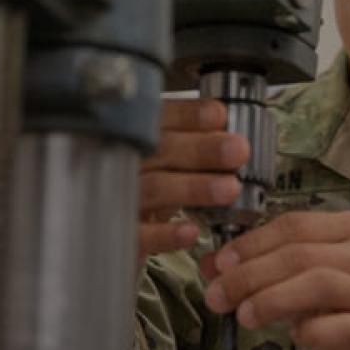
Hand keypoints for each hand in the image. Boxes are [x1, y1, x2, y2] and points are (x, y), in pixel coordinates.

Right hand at [137, 99, 249, 271]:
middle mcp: (127, 163)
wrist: (111, 230)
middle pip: (159, 150)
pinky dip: (165, 234)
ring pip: (154, 188)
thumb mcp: (170, 159)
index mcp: (140, 137)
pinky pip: (140, 234)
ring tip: (229, 189)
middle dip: (202, 149)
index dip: (188, 115)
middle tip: (238, 150)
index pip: (160, 117)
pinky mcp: (122, 235)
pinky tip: (191, 231)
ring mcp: (120, 197)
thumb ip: (195, 144)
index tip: (218, 115)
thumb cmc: (152, 186)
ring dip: (193, 187)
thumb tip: (235, 139)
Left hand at [199, 211, 349, 349]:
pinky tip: (292, 336)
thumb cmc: (333, 296)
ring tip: (243, 315)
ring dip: (270, 299)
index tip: (220, 263)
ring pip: (315, 284)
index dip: (253, 243)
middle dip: (251, 275)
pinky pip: (329, 326)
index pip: (295, 225)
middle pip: (301, 255)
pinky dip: (304, 330)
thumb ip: (259, 262)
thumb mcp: (300, 272)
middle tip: (217, 295)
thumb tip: (210, 265)